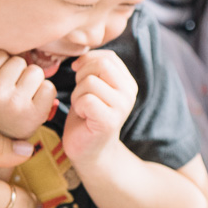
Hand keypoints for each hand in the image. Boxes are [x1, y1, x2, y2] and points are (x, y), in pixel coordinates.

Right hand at [0, 50, 57, 138]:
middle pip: (19, 60)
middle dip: (16, 71)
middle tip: (7, 90)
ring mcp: (15, 104)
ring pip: (35, 71)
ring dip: (30, 81)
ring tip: (19, 95)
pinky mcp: (34, 114)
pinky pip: (48, 87)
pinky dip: (44, 93)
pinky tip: (31, 103)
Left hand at [61, 50, 136, 164]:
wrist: (91, 151)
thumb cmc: (87, 116)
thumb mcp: (94, 86)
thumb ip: (95, 68)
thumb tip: (80, 55)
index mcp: (128, 81)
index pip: (107, 57)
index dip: (88, 62)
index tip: (80, 76)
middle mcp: (130, 92)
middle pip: (100, 65)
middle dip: (82, 76)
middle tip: (81, 94)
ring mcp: (122, 107)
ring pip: (90, 82)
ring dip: (77, 94)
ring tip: (83, 108)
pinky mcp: (110, 121)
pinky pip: (86, 100)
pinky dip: (78, 106)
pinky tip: (83, 117)